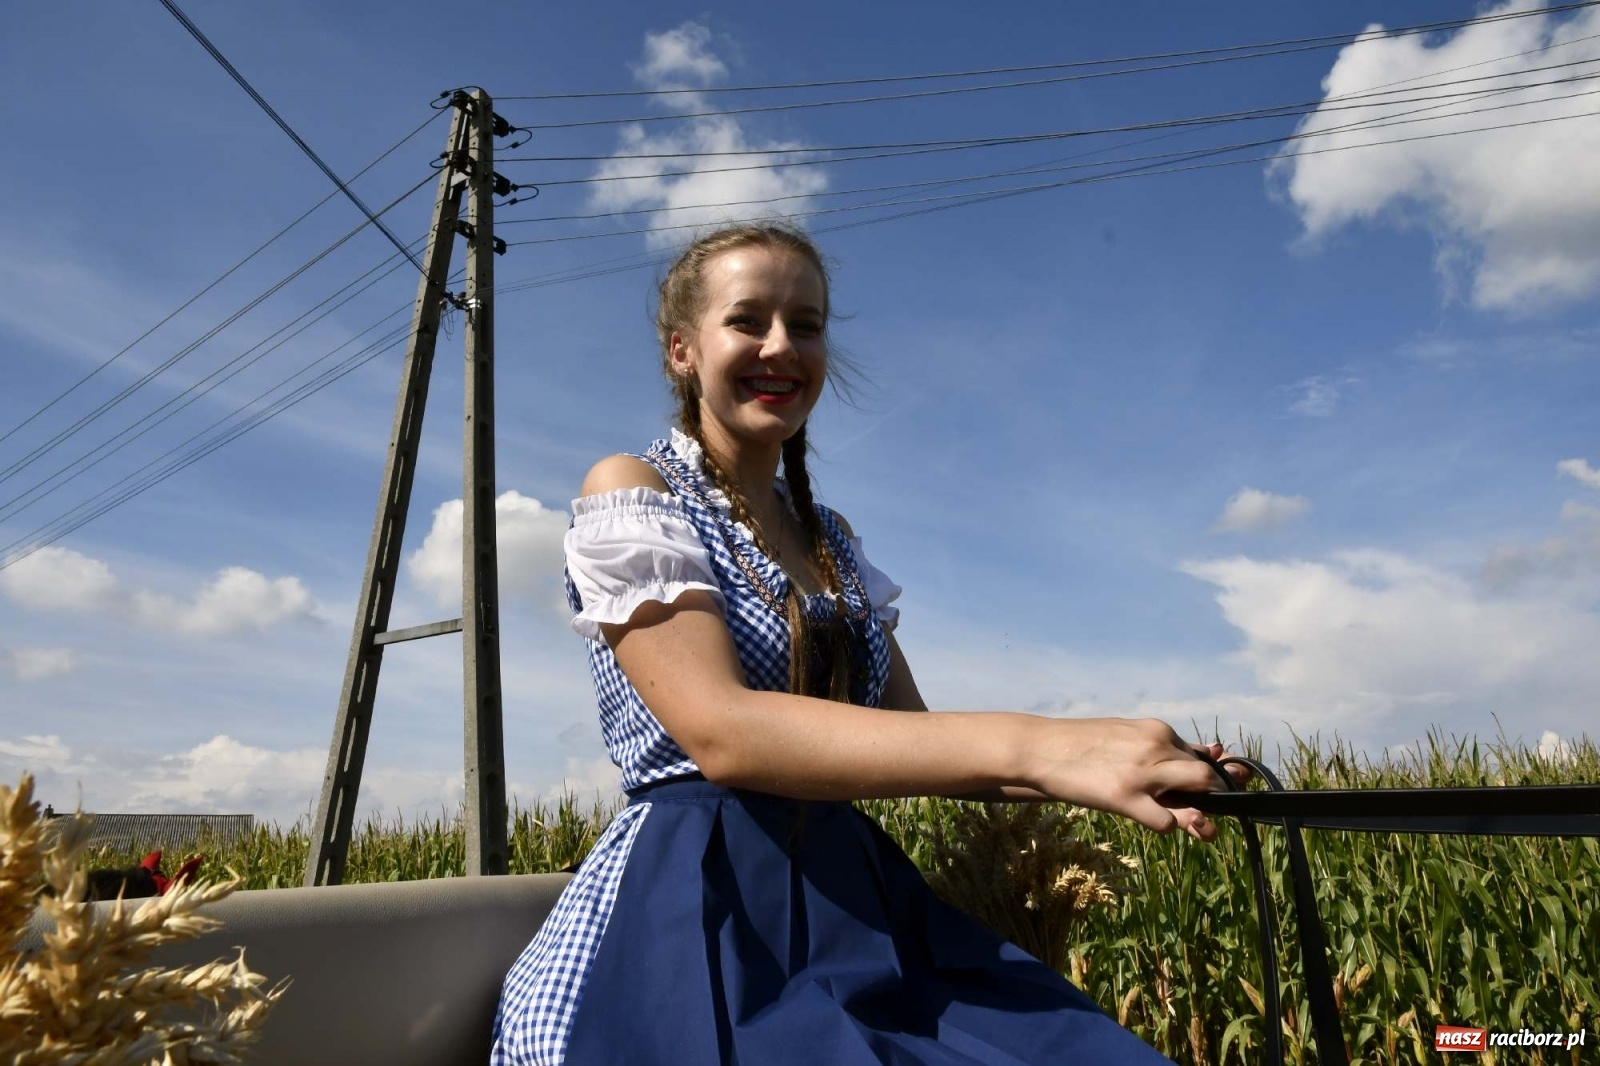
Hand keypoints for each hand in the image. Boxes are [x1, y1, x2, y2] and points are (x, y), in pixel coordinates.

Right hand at [1025, 718, 1239, 842]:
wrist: (1041, 747)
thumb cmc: (1082, 743)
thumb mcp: (1126, 734)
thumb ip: (1161, 746)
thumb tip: (1207, 754)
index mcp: (1157, 731)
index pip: (1201, 758)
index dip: (1208, 779)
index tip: (1205, 793)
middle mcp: (1156, 747)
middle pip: (1207, 776)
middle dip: (1213, 797)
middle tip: (1202, 812)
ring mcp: (1143, 773)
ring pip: (1197, 797)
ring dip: (1198, 816)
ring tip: (1195, 825)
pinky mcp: (1125, 797)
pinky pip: (1166, 822)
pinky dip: (1166, 826)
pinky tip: (1148, 819)